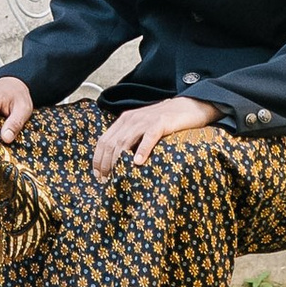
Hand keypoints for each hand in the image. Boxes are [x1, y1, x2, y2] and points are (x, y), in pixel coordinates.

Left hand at [91, 93, 220, 174]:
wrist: (187, 106)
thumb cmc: (164, 122)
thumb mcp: (142, 128)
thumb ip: (131, 140)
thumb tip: (119, 163)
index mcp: (124, 120)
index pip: (104, 140)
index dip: (98, 159)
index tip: (98, 175)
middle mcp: (131, 119)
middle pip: (111, 143)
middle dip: (105, 163)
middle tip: (105, 180)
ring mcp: (145, 120)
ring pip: (124, 141)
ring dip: (118, 160)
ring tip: (116, 176)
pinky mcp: (160, 123)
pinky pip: (148, 137)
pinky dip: (142, 149)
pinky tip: (138, 162)